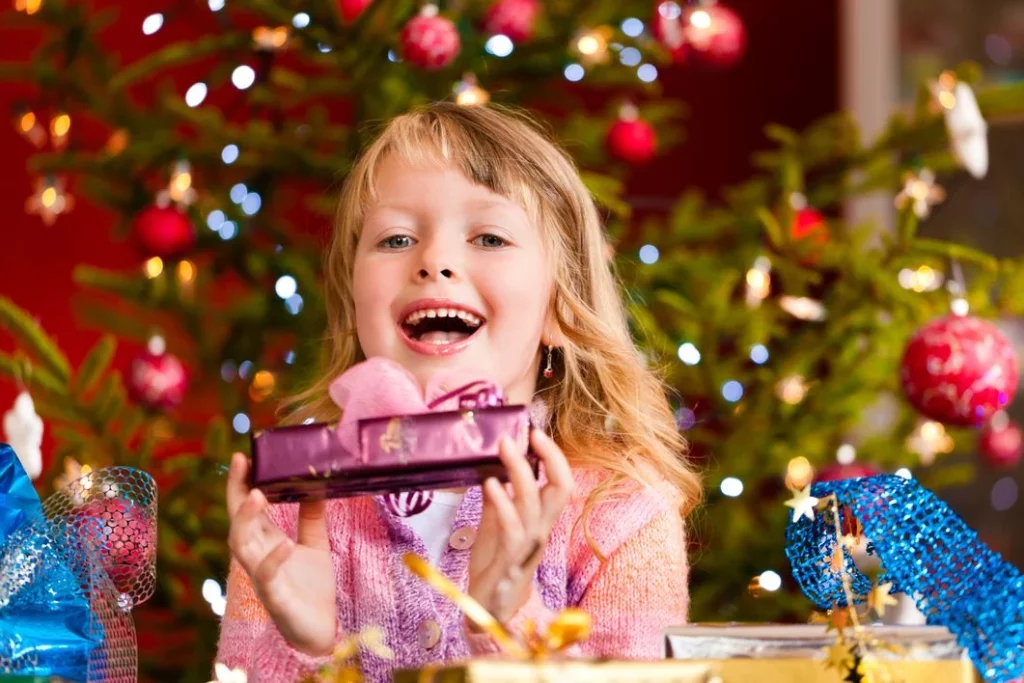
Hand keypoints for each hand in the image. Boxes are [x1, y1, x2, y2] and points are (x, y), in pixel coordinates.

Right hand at [226, 452, 336, 655]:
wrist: (320, 628)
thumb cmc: (311, 588)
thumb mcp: (315, 543)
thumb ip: (311, 516)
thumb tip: (317, 483)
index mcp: (265, 541)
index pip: (248, 507)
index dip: (242, 482)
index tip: (243, 455)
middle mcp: (257, 556)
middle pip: (237, 520)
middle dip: (235, 491)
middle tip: (240, 462)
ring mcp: (262, 576)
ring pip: (241, 546)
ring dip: (246, 520)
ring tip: (256, 495)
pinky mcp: (275, 597)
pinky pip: (267, 577)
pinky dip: (273, 558)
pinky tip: (284, 543)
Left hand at [467, 429, 573, 623]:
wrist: (487, 606)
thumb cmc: (495, 562)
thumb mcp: (495, 522)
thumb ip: (498, 498)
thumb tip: (491, 468)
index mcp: (541, 519)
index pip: (561, 483)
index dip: (555, 457)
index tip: (536, 433)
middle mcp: (541, 530)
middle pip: (560, 490)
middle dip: (550, 458)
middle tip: (529, 434)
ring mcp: (527, 545)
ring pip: (534, 505)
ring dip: (520, 472)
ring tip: (504, 449)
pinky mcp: (509, 559)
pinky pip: (512, 529)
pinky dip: (503, 504)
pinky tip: (490, 485)